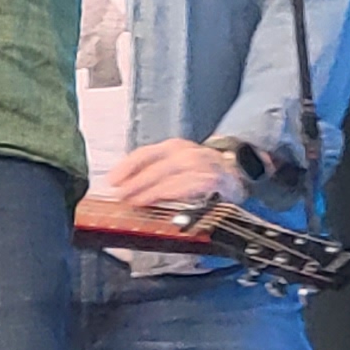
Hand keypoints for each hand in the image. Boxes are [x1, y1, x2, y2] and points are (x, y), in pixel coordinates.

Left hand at [98, 137, 246, 207]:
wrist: (237, 172)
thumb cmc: (202, 172)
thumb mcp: (177, 165)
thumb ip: (155, 172)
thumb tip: (126, 186)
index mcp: (175, 147)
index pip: (145, 154)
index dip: (127, 167)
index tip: (112, 180)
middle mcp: (188, 153)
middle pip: (157, 166)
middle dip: (137, 182)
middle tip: (121, 195)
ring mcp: (202, 166)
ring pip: (172, 177)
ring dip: (151, 191)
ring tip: (136, 201)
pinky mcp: (213, 181)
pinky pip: (189, 187)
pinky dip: (172, 194)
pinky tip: (160, 201)